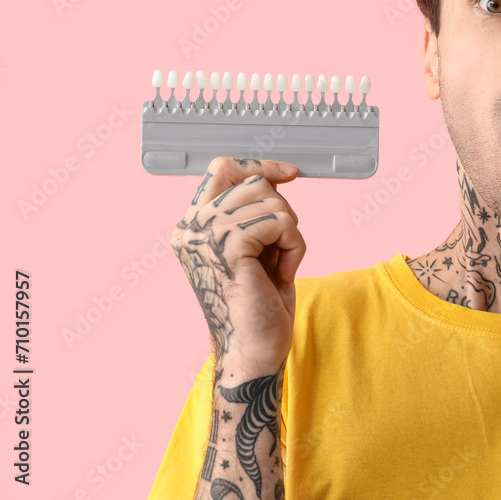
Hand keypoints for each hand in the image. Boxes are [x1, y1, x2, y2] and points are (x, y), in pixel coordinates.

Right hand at [170, 157, 305, 374]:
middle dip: (283, 213)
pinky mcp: (227, 246)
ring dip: (291, 234)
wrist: (254, 350)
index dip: (258, 165)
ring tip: (279, 267)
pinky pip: (282, 223)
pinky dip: (295, 247)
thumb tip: (274, 176)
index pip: (222, 168)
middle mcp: (191, 226)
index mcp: (193, 225)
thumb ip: (254, 212)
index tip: (290, 173)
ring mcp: (205, 234)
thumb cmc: (260, 304)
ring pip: (273, 201)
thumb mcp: (257, 246)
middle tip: (280, 251)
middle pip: (254, 182)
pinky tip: (281, 275)